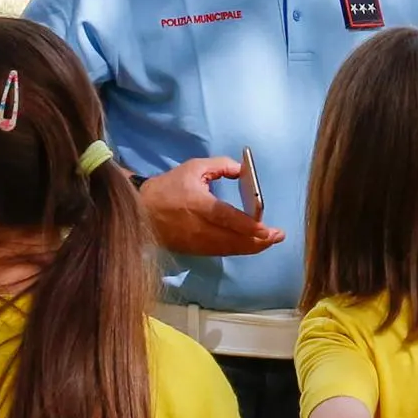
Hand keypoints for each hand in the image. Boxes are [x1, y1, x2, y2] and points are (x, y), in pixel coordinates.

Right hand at [138, 158, 284, 257]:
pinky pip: (221, 252)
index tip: (267, 229)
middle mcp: (199, 228)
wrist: (141, 212)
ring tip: (269, 241)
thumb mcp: (194, 168)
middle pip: (234, 240)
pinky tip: (249, 244)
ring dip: (251, 247)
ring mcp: (197, 243)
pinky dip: (237, 249)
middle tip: (277, 237)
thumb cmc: (168, 187)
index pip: (228, 218)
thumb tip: (243, 171)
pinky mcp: (195, 250)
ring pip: (230, 249)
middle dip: (259, 241)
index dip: (249, 226)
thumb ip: (221, 166)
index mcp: (199, 205)